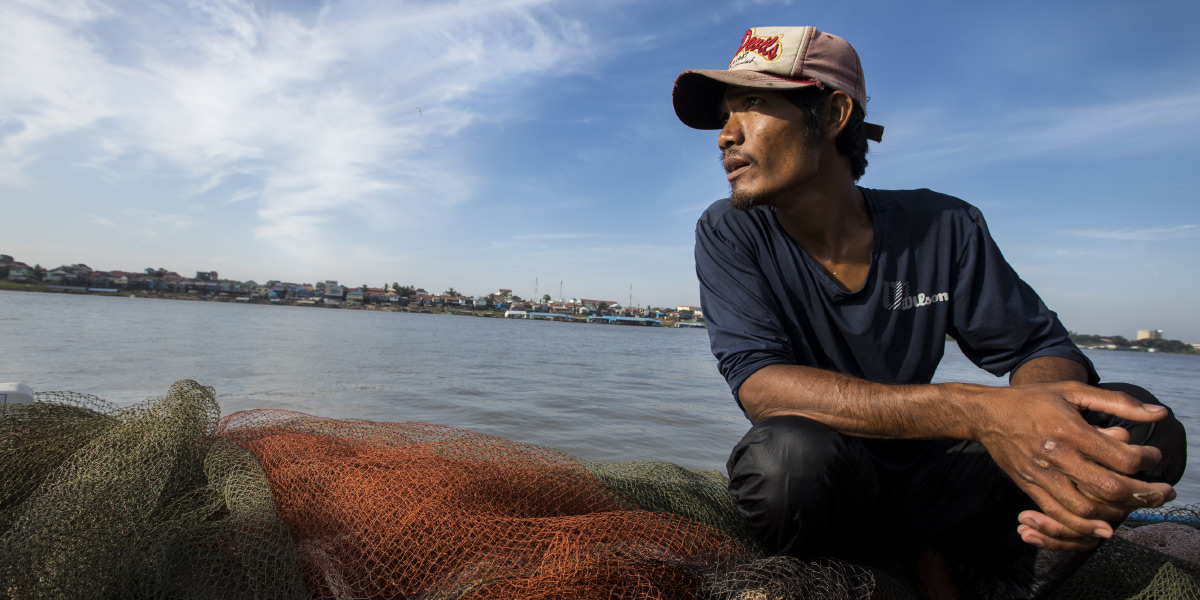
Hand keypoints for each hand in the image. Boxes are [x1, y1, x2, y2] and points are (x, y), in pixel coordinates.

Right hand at [975, 381, 1174, 550]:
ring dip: (1117, 512)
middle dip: (1143, 494)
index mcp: (1069, 429)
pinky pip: (1059, 516)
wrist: (988, 414)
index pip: (1121, 457)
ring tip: (1134, 505)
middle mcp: (1056, 456)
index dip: (1147, 461)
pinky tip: (1104, 528)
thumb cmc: (1034, 400)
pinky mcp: (1031, 487)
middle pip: (1109, 488)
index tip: (1153, 457)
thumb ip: (1118, 402)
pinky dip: (1084, 527)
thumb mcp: (1074, 391)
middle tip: (1161, 491)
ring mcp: (1042, 475)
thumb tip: (1158, 414)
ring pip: (1087, 508)